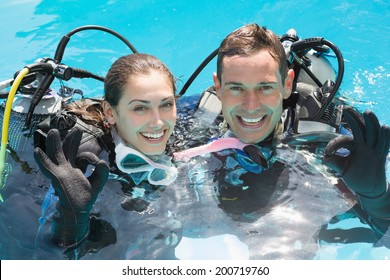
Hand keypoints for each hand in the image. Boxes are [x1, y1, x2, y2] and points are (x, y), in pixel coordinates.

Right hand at [34, 128, 108, 245]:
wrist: (77, 212)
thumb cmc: (85, 198)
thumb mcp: (97, 183)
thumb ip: (102, 172)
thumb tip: (101, 161)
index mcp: (76, 168)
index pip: (82, 156)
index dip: (90, 156)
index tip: (97, 162)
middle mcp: (67, 168)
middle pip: (67, 150)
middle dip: (70, 139)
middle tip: (75, 128)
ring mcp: (61, 173)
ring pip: (56, 155)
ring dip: (54, 143)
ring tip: (53, 131)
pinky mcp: (57, 179)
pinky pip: (48, 168)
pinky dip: (42, 160)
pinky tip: (37, 151)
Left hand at [323, 106, 389, 218]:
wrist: (369, 189)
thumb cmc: (355, 177)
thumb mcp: (343, 169)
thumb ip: (334, 163)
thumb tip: (324, 158)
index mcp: (355, 146)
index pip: (345, 139)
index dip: (335, 143)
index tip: (327, 153)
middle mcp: (365, 146)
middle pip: (361, 128)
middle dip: (354, 118)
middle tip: (346, 108)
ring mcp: (373, 150)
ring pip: (372, 133)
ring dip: (370, 122)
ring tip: (367, 112)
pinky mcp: (380, 157)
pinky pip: (384, 145)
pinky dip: (385, 136)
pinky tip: (386, 127)